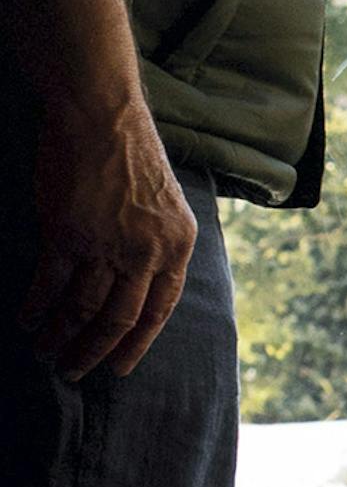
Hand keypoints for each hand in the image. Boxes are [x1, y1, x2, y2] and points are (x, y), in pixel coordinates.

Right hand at [19, 100, 197, 379]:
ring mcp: (108, 245)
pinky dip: (37, 308)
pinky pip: (51, 285)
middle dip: (95, 352)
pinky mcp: (67, 234)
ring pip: (84, 309)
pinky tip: (27, 322)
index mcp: (178, 247)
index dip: (138, 344)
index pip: (159, 311)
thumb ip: (159, 244)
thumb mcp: (166, 205)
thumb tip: (142, 281)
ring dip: (62, 335)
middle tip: (74, 372)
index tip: (120, 368)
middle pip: (121, 319)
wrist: (100, 114)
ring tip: (45, 352)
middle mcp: (148, 252)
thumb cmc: (130, 154)